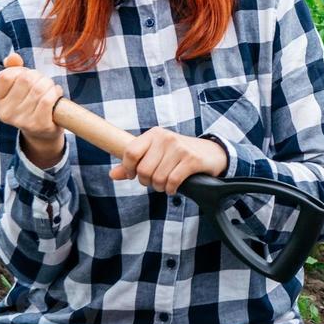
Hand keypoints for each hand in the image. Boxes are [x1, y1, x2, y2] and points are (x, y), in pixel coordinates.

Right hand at [0, 51, 63, 148]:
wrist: (42, 132)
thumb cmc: (29, 104)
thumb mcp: (17, 87)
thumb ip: (13, 69)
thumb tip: (13, 57)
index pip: (5, 75)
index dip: (20, 71)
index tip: (26, 76)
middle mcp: (4, 113)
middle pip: (25, 79)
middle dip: (38, 76)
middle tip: (42, 83)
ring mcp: (21, 121)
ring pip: (39, 88)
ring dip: (49, 84)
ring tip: (50, 88)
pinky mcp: (38, 125)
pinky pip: (48, 99)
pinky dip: (55, 92)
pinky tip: (56, 94)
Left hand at [111, 127, 227, 192]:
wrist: (211, 153)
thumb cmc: (178, 155)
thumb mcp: (155, 154)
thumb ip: (133, 164)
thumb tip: (112, 175)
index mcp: (153, 134)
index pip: (130, 153)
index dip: (128, 169)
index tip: (134, 175)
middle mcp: (165, 138)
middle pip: (143, 170)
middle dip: (147, 182)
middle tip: (155, 181)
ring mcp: (179, 148)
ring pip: (158, 178)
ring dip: (160, 187)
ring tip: (166, 184)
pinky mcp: (192, 159)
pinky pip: (172, 181)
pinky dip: (171, 189)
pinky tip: (174, 187)